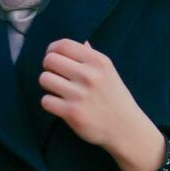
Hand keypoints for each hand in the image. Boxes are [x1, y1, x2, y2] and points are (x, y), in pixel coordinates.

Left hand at [39, 38, 166, 170]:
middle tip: (57, 76)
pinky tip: (61, 105)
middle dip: (49, 67)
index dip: (52, 49)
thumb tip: (81, 42)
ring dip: (48, 85)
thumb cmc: (115, 98)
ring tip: (59, 91)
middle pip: (50, 60)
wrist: (125, 128)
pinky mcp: (71, 112)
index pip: (63, 45)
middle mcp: (89, 75)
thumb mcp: (109, 72)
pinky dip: (50, 103)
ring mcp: (79, 94)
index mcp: (98, 61)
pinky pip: (45, 100)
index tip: (54, 57)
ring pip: (44, 79)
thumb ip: (92, 57)